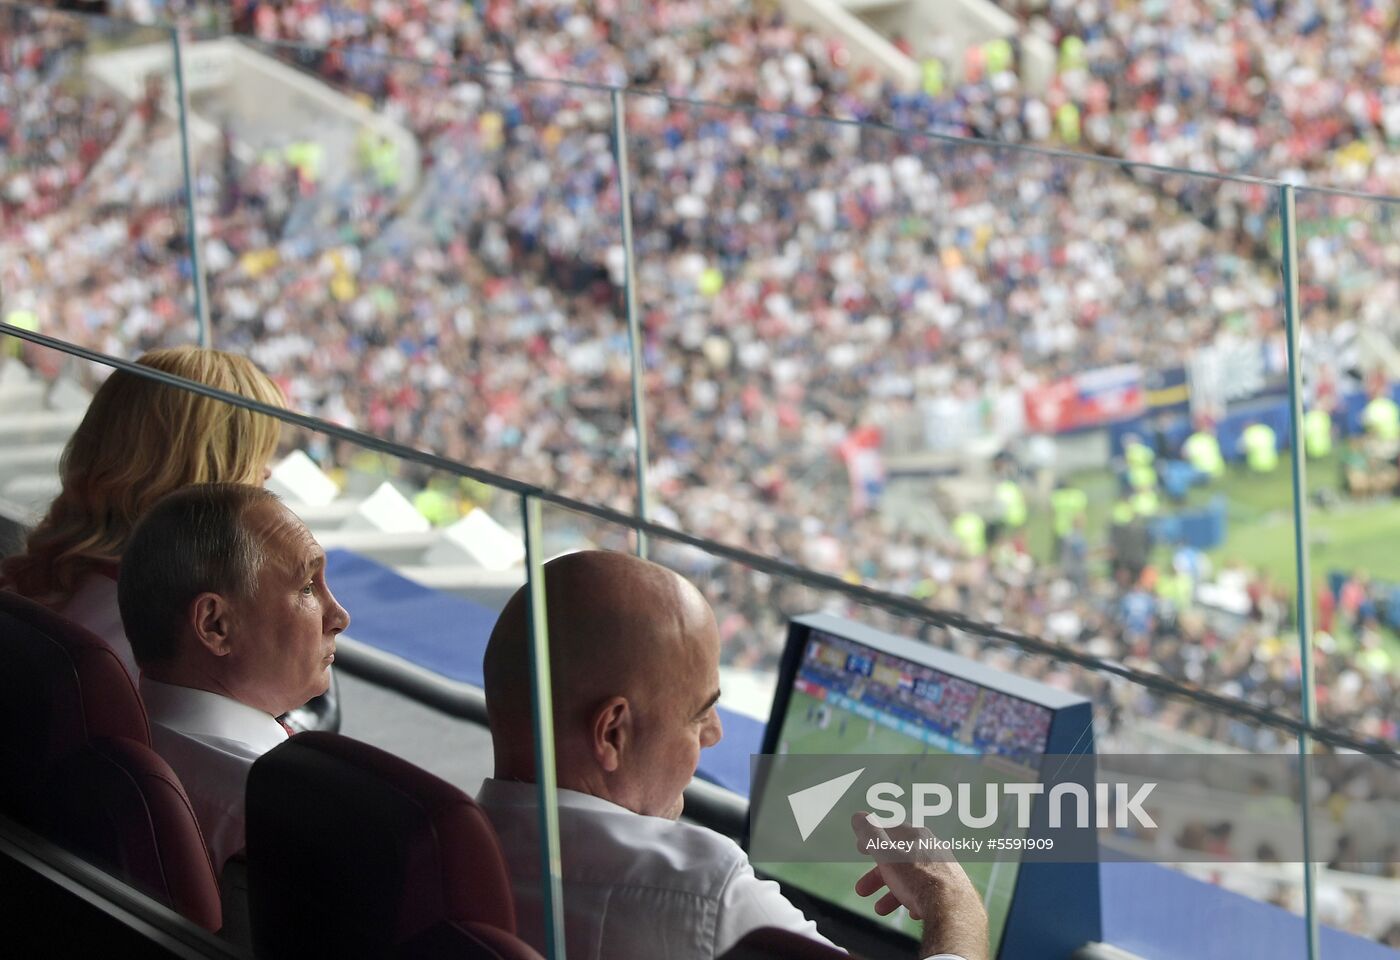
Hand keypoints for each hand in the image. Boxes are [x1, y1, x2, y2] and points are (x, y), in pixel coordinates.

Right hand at [851, 813, 988, 959]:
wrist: (952, 908)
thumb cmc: (918, 880)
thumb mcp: (886, 855)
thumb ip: (871, 835)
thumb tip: (859, 816)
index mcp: (915, 836)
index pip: (889, 830)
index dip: (871, 839)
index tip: (861, 849)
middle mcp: (931, 848)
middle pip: (898, 859)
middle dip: (877, 875)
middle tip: (863, 889)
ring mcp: (943, 867)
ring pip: (911, 877)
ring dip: (892, 892)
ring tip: (881, 908)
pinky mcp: (951, 886)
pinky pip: (928, 891)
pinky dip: (914, 899)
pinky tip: (910, 910)